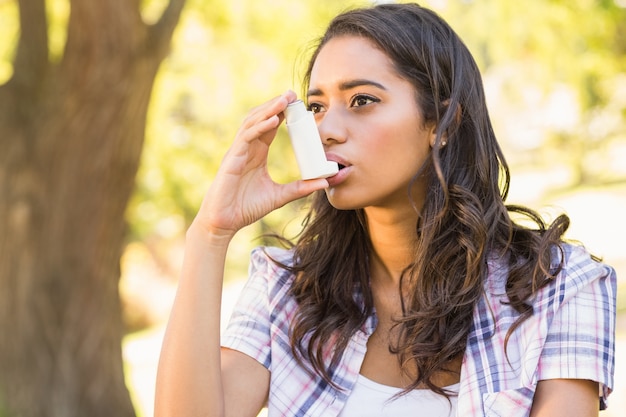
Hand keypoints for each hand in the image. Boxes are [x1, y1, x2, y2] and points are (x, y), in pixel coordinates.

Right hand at [192, 90, 328, 238]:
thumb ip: (300, 188)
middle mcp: (247, 148)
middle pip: (261, 119)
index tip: (297, 104)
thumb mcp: (280, 196)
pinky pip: (246, 138)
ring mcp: (238, 152)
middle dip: (275, 105)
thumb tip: (324, 183)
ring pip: (252, 123)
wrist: (225, 222)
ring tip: (284, 100)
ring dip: (268, 110)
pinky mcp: (232, 160)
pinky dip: (259, 128)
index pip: (270, 126)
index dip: (282, 113)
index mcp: (257, 153)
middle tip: (292, 93)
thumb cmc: (246, 208)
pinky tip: (272, 121)